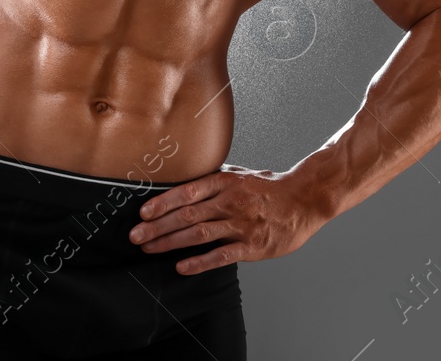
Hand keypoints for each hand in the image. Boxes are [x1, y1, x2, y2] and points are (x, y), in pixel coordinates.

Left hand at [126, 165, 329, 274]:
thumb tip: (182, 183)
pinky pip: (221, 255)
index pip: (187, 192)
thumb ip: (212, 181)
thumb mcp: (239, 175)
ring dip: (171, 242)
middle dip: (157, 226)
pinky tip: (182, 266)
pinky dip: (199, 262)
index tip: (143, 212)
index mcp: (224, 182)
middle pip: (187, 214)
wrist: (304, 199)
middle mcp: (230, 202)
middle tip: (135, 235)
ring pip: (199, 234)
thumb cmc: (269, 187)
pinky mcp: (252, 246)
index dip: (163, 203)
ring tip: (150, 249)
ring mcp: (241, 224)